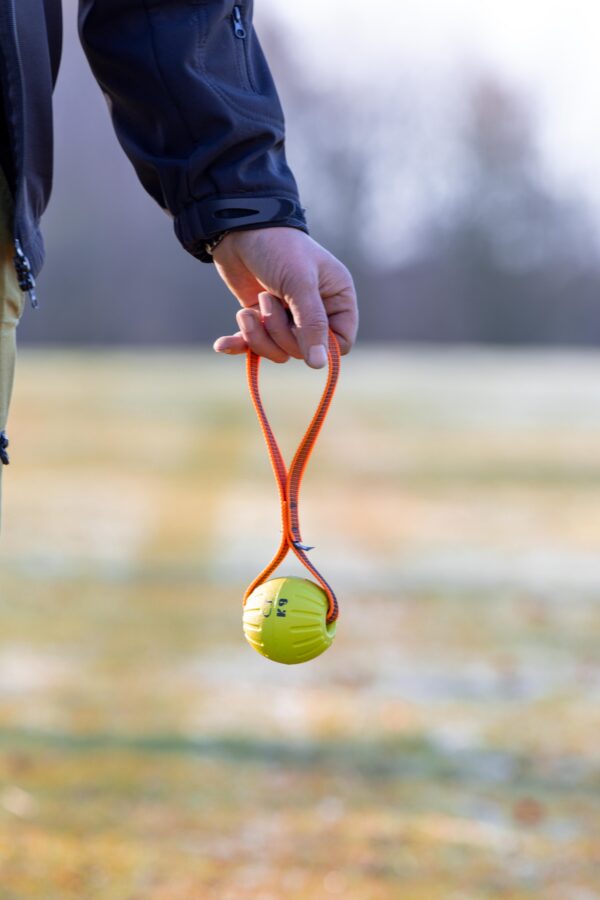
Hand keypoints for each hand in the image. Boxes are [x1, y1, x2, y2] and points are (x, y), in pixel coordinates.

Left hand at [212, 227, 357, 367]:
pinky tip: (221, 344)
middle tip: (267, 302)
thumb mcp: (299, 284)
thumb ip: (312, 324)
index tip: (300, 336)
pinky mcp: (261, 318)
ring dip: (258, 335)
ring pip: (278, 351)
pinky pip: (255, 346)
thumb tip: (319, 365)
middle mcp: (316, 310)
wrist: (238, 228)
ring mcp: (288, 317)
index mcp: (336, 298)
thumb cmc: (278, 248)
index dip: (321, 347)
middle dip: (279, 332)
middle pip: (303, 350)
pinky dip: (239, 344)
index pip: (340, 343)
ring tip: (248, 310)